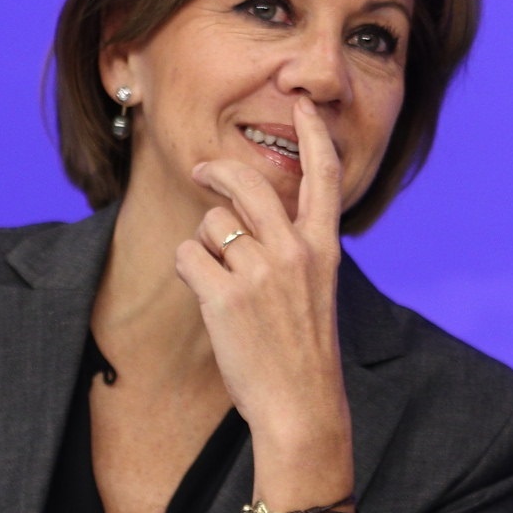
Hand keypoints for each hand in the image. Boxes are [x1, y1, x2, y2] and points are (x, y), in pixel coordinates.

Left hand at [176, 96, 354, 512]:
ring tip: (222, 280)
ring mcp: (259, 271)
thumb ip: (294, 249)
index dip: (314, 135)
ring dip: (206, 243)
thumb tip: (249, 215)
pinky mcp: (224, 294)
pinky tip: (206, 297)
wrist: (301, 407)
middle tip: (204, 170)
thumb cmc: (304, 352)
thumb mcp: (315, 290)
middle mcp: (294, 250)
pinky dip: (190, 270)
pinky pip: (188, 254)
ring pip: (212, 221)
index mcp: (324, 247)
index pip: (322, 176)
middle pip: (247, 182)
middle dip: (219, 171)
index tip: (305, 106)